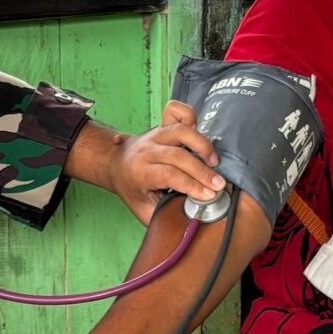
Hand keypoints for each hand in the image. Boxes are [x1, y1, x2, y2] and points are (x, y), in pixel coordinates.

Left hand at [79, 103, 225, 224]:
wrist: (113, 163)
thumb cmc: (131, 188)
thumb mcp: (142, 209)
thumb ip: (164, 216)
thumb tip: (189, 221)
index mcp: (140, 171)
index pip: (170, 175)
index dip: (192, 185)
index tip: (209, 195)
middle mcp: (147, 150)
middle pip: (179, 156)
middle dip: (202, 172)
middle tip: (219, 185)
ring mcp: (155, 134)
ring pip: (181, 131)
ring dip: (201, 145)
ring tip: (214, 161)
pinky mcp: (162, 125)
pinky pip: (177, 112)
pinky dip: (190, 116)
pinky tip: (200, 135)